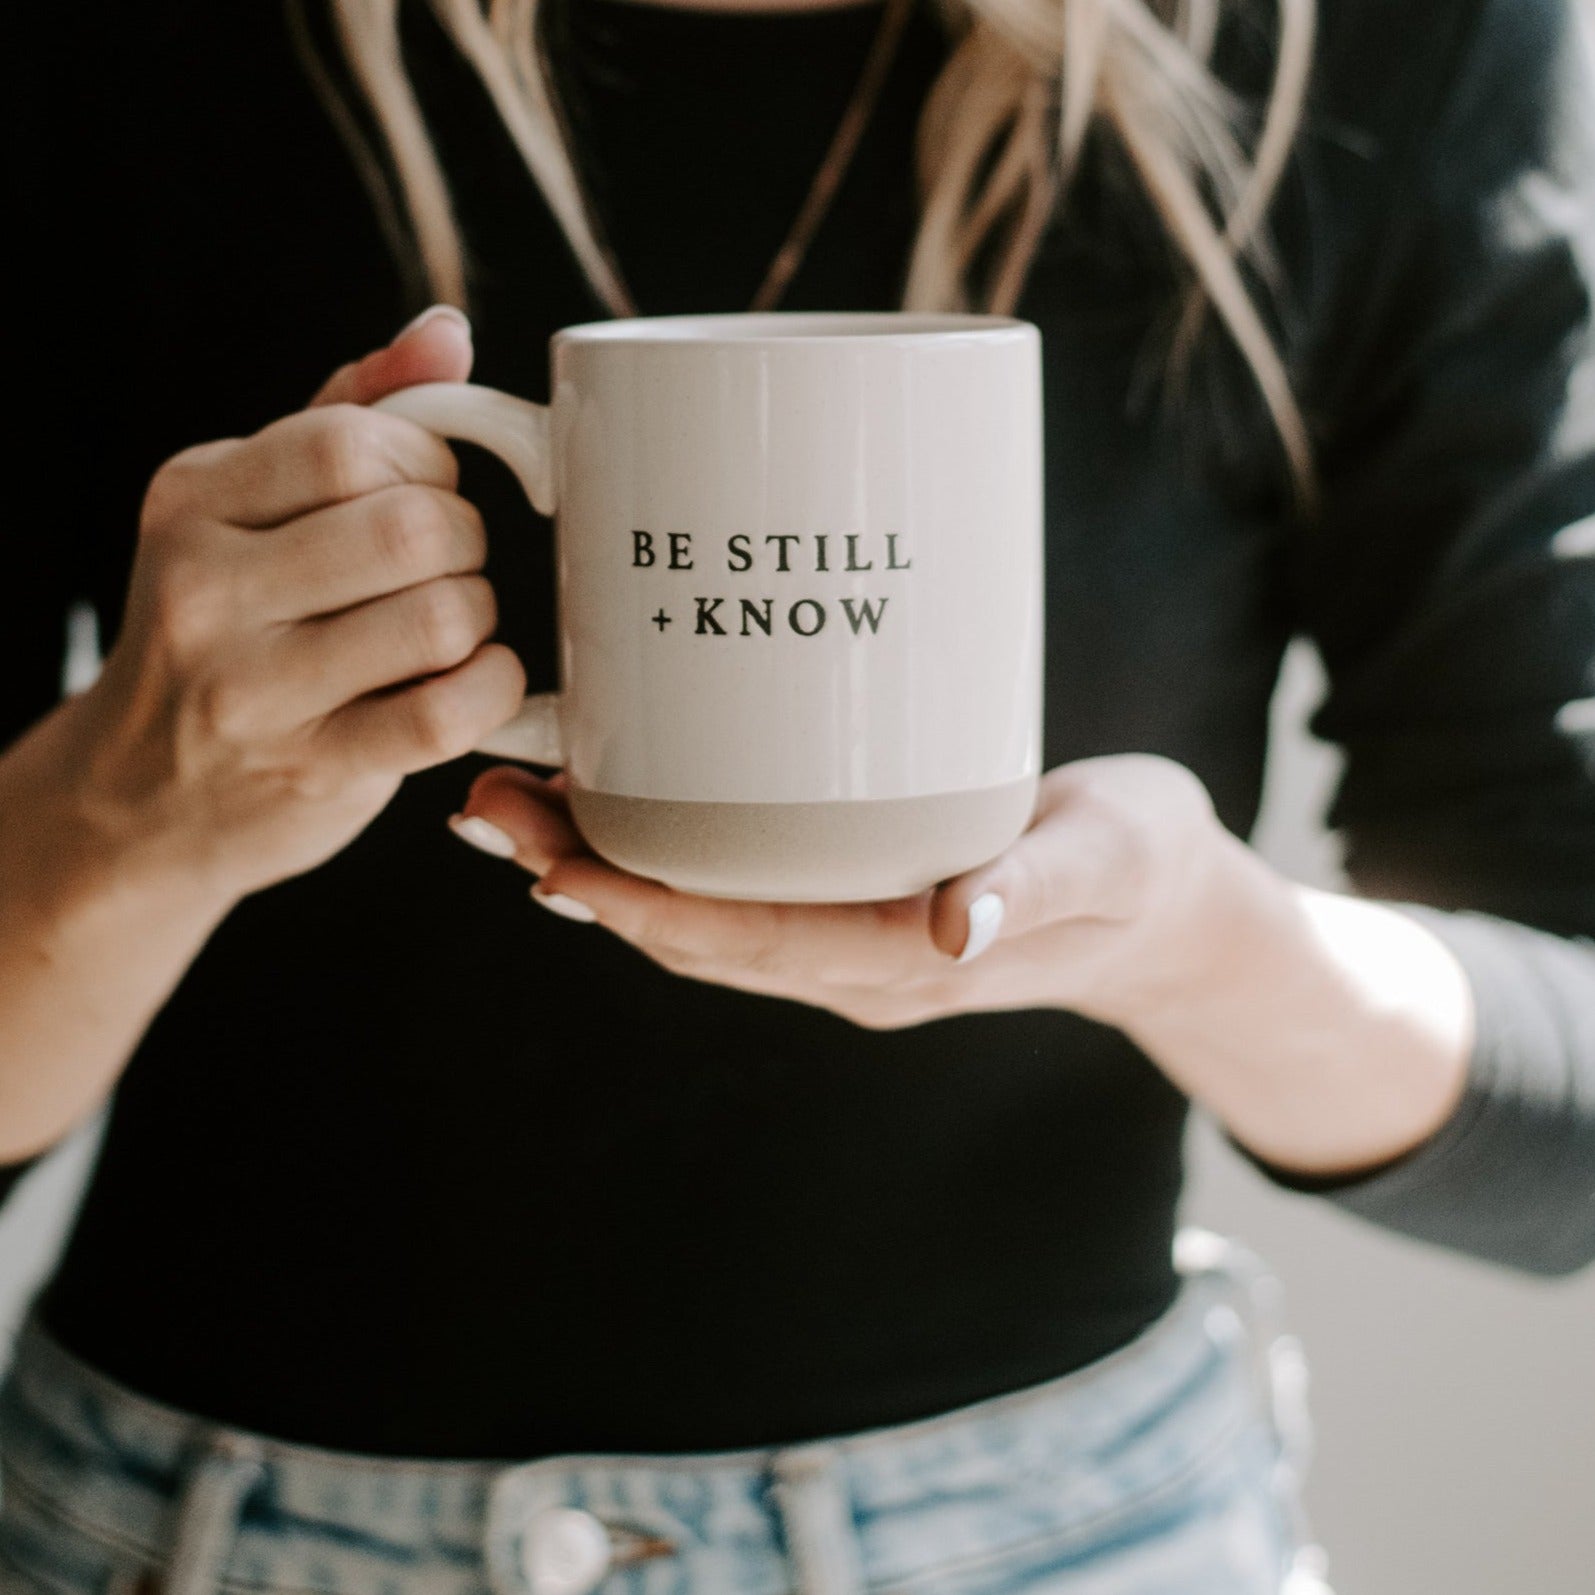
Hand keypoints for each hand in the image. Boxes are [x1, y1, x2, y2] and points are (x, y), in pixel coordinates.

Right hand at [58, 306, 526, 904]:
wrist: (137, 794)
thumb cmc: (224, 628)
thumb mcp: (251, 508)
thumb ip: (349, 411)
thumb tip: (446, 333)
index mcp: (194, 500)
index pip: (354, 444)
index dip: (427, 462)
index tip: (427, 489)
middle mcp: (207, 589)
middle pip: (412, 529)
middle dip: (465, 539)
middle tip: (451, 563)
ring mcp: (254, 690)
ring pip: (440, 617)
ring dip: (479, 617)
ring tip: (453, 625)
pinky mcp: (313, 771)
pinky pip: (447, 714)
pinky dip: (493, 688)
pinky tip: (474, 680)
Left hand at [452, 757, 1472, 1176]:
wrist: (1163, 908)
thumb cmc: (1143, 871)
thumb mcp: (1110, 861)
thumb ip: (1037, 887)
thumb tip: (956, 922)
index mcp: (907, 964)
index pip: (752, 946)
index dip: (648, 912)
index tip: (555, 867)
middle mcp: (856, 965)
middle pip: (697, 934)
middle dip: (589, 878)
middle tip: (487, 807)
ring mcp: (846, 940)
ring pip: (701, 917)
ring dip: (604, 866)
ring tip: (511, 797)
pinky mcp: (848, 902)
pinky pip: (735, 890)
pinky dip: (662, 852)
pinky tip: (612, 794)